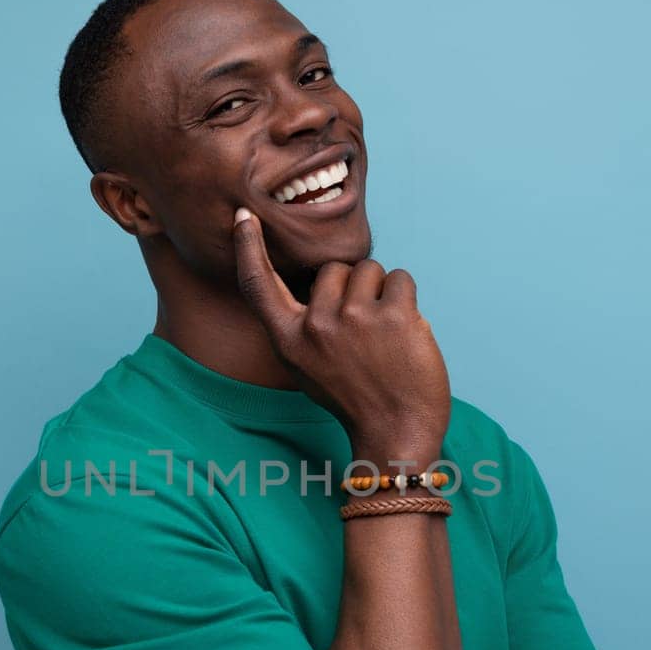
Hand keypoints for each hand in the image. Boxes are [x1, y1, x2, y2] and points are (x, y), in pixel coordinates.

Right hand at [232, 207, 449, 465]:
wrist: (396, 432)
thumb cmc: (355, 398)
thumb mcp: (308, 367)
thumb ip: (303, 325)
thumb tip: (321, 280)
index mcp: (289, 340)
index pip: (259, 285)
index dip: (248, 248)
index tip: (243, 217)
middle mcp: (316, 327)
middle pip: (333, 269)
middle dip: (353, 288)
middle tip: (365, 331)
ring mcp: (355, 319)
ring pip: (369, 270)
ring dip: (382, 293)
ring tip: (386, 334)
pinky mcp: (394, 316)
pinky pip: (400, 279)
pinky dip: (407, 299)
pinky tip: (406, 332)